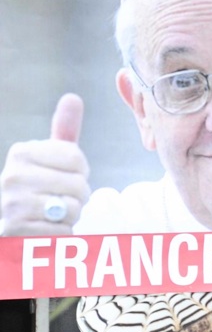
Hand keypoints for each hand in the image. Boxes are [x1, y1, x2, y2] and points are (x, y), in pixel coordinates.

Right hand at [0, 94, 90, 235]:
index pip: (76, 159)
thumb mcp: (51, 157)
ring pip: (71, 209)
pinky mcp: (16, 231)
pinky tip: (45, 229)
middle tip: (59, 198)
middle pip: (78, 185)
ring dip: (70, 216)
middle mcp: (11, 176)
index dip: (80, 172)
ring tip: (52, 213)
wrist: (16, 226)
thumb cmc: (40, 188)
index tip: (63, 176)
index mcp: (21, 152)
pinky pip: (63, 232)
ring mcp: (11, 204)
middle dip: (78, 196)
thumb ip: (63, 129)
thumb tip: (72, 97)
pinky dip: (62, 234)